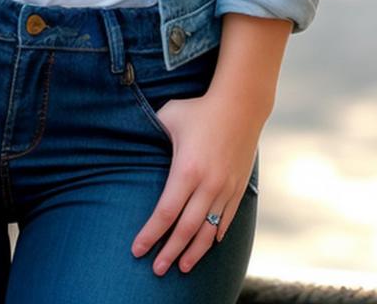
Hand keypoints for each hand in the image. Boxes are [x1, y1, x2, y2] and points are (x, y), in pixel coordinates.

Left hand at [130, 89, 262, 275]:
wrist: (241, 105)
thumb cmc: (199, 109)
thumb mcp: (170, 117)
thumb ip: (153, 134)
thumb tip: (136, 143)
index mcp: (186, 170)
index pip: (165, 212)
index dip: (150, 234)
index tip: (138, 249)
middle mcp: (208, 184)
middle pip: (186, 229)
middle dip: (170, 252)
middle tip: (157, 270)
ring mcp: (226, 188)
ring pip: (209, 230)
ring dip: (194, 252)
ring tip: (183, 267)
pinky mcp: (239, 187)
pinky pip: (227, 219)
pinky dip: (216, 235)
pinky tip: (209, 245)